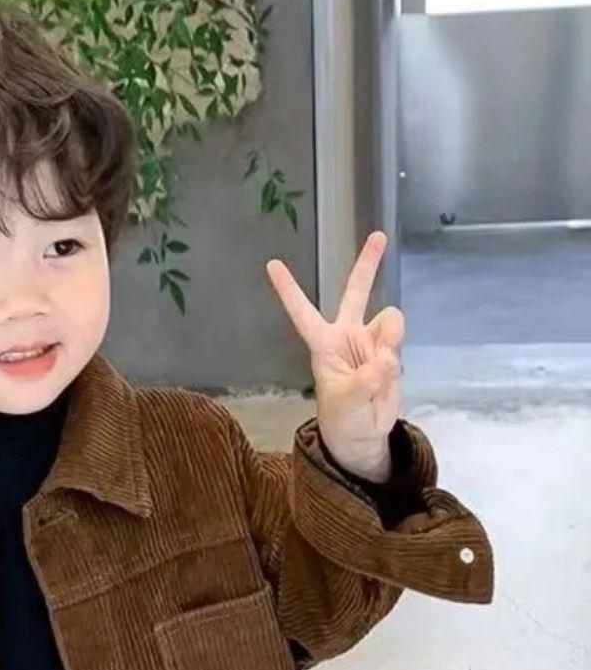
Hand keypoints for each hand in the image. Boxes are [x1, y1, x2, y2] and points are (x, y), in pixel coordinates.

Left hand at [265, 230, 402, 481]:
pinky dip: (396, 354)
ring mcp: (370, 342)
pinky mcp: (389, 352)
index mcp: (323, 345)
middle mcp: (346, 336)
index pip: (303, 313)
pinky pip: (398, 341)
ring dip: (389, 339)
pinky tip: (386, 375)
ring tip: (378, 371)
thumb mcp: (346, 403)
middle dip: (368, 265)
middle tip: (379, 235)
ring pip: (388, 320)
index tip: (271, 263)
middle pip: (356, 293)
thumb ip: (366, 380)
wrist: (363, 435)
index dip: (288, 289)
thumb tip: (385, 359)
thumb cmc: (343, 418)